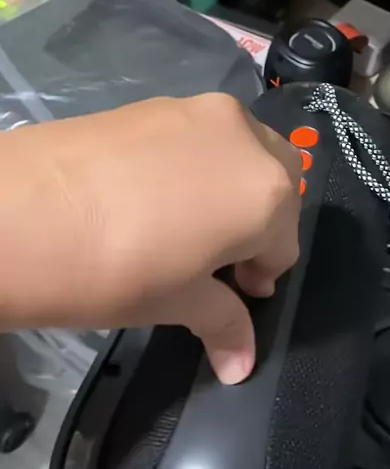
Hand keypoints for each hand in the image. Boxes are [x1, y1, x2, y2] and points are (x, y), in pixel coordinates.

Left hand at [0, 94, 301, 382]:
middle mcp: (245, 138)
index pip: (285, 245)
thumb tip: (241, 366)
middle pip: (276, 186)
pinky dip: (196, 166)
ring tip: (183, 225)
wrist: (14, 216)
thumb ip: (224, 324)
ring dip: (230, 190)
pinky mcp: (155, 102)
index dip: (261, 276)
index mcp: (266, 193)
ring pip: (240, 153)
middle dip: (258, 225)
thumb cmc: (113, 269)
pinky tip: (151, 196)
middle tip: (216, 259)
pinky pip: (199, 137)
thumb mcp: (176, 303)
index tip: (235, 292)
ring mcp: (197, 111)